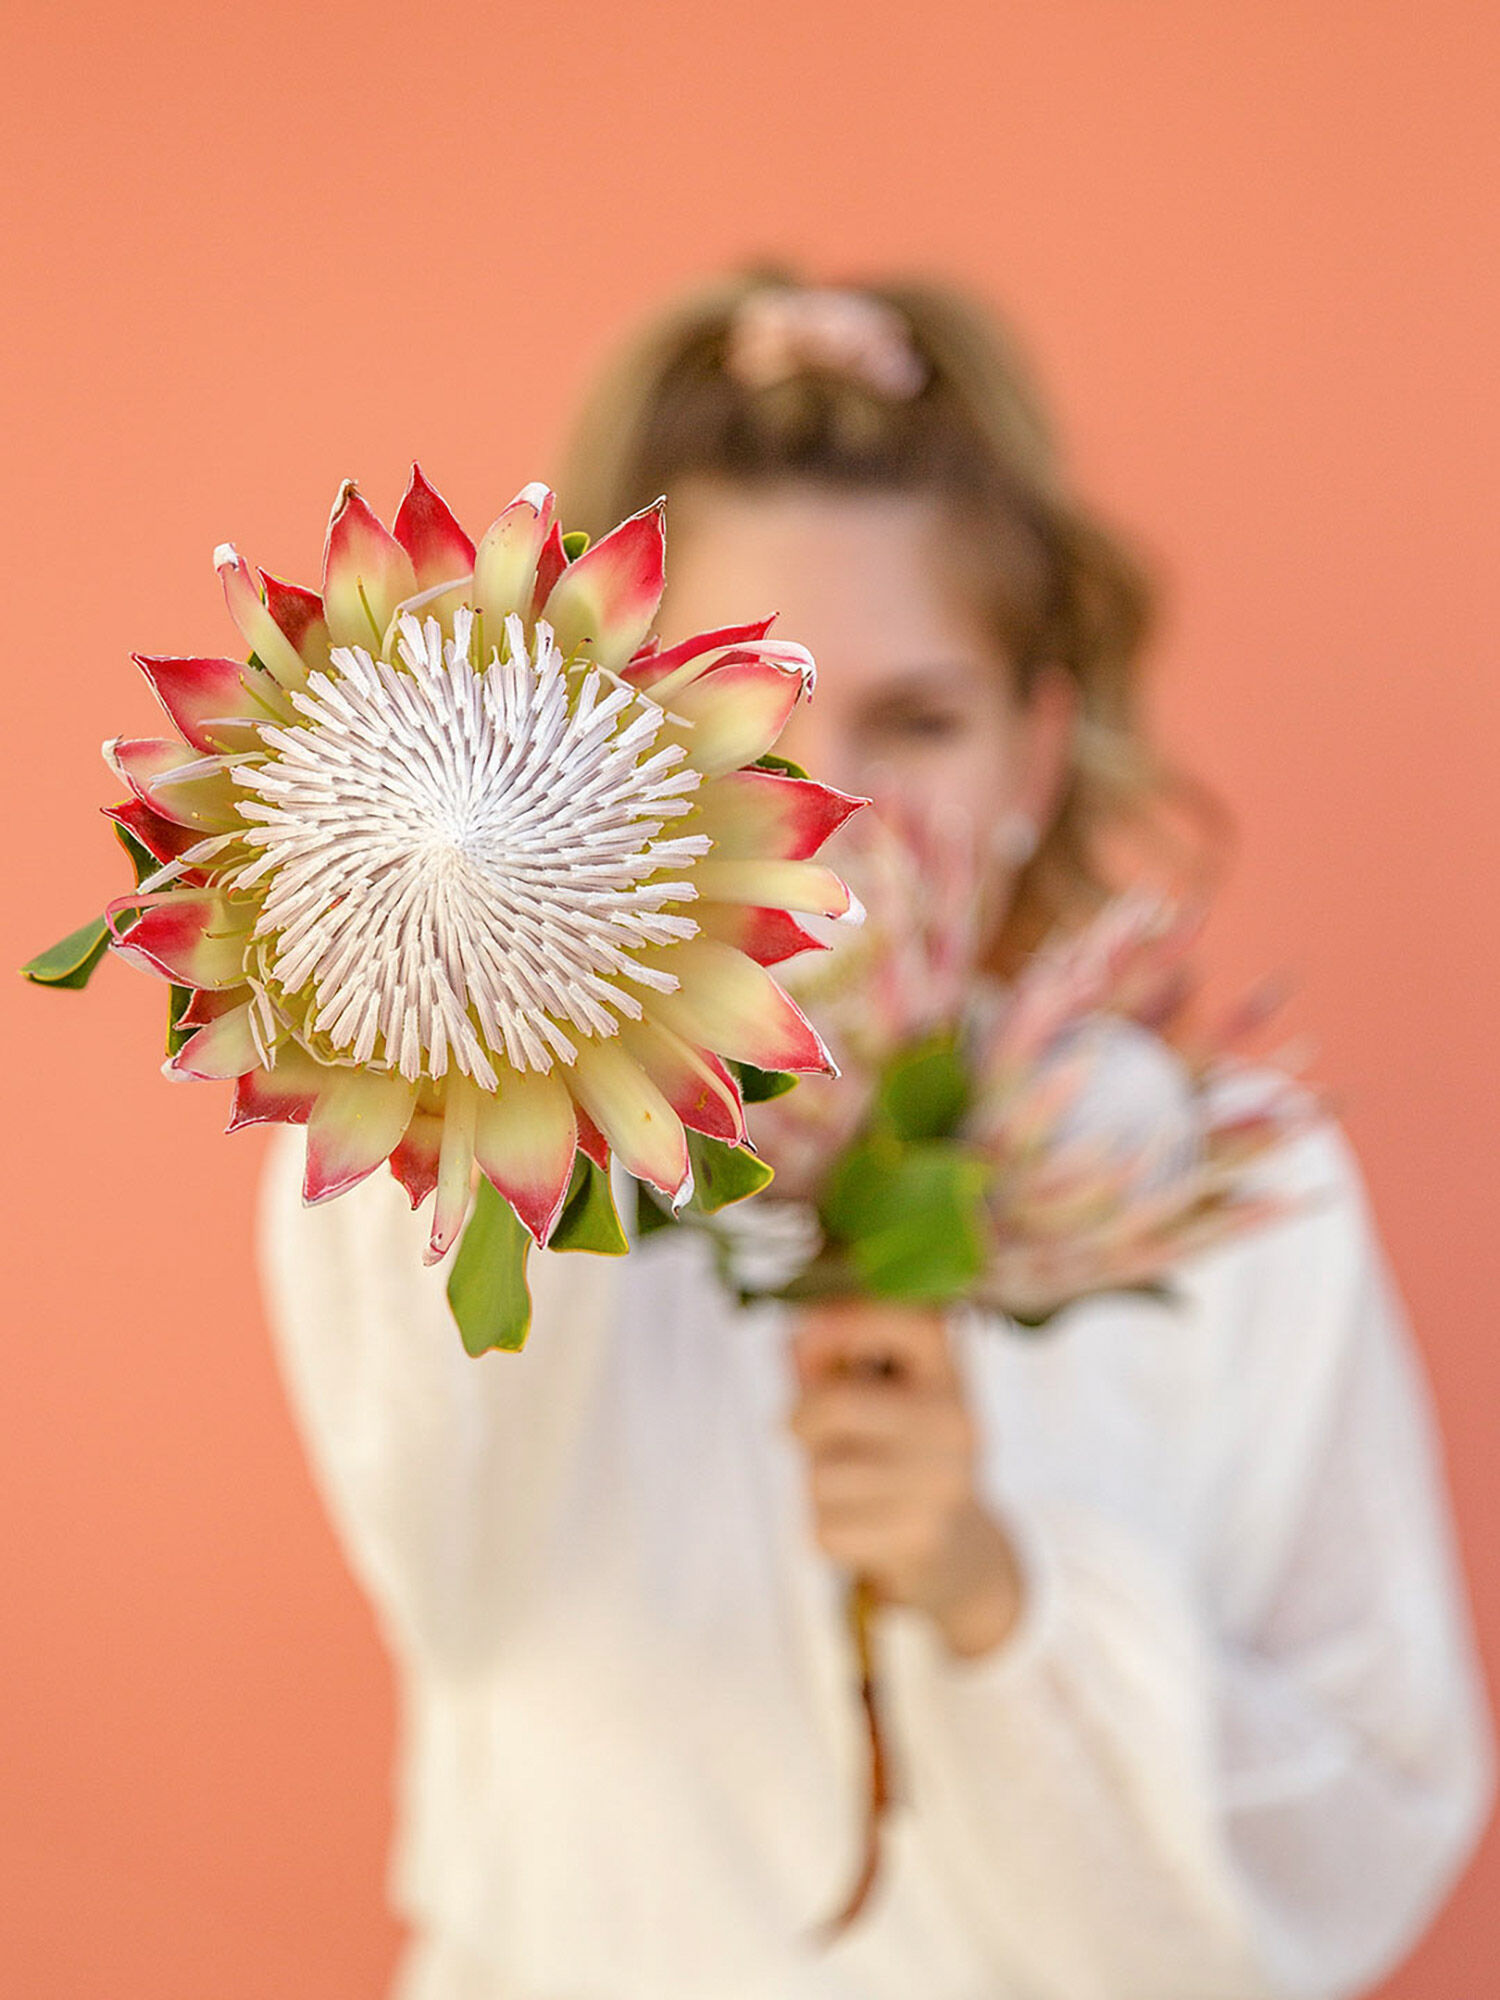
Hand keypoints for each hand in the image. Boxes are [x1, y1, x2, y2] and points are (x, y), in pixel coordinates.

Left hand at [788, 1300, 1023, 1658]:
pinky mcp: (917, 1540)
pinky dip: (825, 1525)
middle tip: (804, 1428)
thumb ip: (834, 1363)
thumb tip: (796, 1341)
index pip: (913, 1324)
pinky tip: (859, 1522)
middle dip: (801, 1416)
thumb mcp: (883, 1395)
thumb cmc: (898, 1451)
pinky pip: (825, 1527)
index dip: (849, 1318)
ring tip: (847, 1481)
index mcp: (949, 1377)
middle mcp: (954, 1425)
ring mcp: (941, 1486)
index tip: (808, 1331)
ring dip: (815, 1479)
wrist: (956, 1547)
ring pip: (823, 1475)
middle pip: (837, 1406)